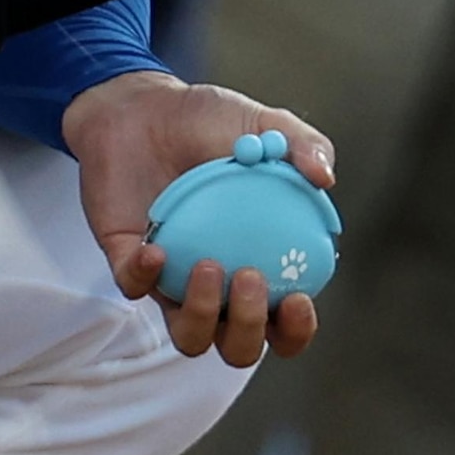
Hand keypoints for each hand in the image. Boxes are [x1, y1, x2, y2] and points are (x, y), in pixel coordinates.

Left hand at [67, 72, 333, 368]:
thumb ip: (304, 146)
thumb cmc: (208, 122)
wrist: (142, 108)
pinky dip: (145, 277)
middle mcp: (220, 286)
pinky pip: (136, 289)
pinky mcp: (129, 264)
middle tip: (248, 277)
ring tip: (207, 265)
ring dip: (201, 315)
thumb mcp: (266, 126)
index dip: (297, 330)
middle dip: (249, 329)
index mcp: (262, 264)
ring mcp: (173, 280)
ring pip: (189, 337)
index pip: (286, 324)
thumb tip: (325, 180)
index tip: (298, 299)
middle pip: (239, 347)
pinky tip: (156, 248)